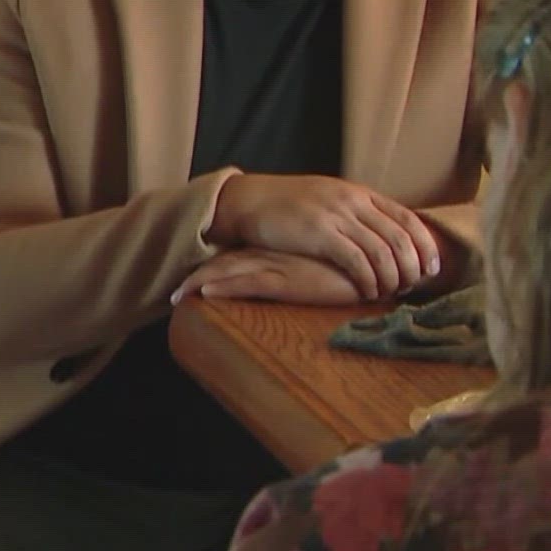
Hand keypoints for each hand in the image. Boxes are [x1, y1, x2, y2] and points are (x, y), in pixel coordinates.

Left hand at [171, 249, 362, 305]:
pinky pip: (249, 283)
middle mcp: (274, 256)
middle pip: (224, 262)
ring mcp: (279, 267)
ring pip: (229, 271)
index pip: (236, 257)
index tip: (188, 283)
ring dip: (200, 283)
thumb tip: (292, 281)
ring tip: (176, 297)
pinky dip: (225, 287)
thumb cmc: (355, 269)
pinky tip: (204, 293)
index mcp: (279, 252)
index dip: (210, 267)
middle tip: (172, 295)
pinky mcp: (288, 281)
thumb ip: (305, 271)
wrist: (378, 265)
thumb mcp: (323, 270)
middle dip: (197, 277)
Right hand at [206, 174, 440, 299]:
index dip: (425, 247)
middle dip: (413, 268)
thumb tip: (387, 236)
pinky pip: (357, 261)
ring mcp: (337, 216)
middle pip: (401, 238)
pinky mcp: (320, 234)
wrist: (251, 198)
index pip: (408, 219)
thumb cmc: (290, 203)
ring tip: (390, 293)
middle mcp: (354, 201)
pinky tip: (368, 292)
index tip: (432, 269)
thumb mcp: (331, 198)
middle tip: (412, 288)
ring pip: (383, 252)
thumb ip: (358, 212)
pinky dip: (369, 281)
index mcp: (361, 192)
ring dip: (393, 278)